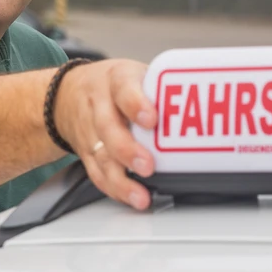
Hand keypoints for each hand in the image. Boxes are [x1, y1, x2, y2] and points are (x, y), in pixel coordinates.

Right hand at [51, 59, 156, 210]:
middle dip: (128, 150)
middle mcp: (100, 105)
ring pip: (101, 156)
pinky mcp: (86, 153)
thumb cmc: (114, 84)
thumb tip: (203, 106)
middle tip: (147, 166)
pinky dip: (114, 189)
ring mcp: (90, 131)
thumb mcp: (136, 73)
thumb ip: (161, 89)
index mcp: (116, 80)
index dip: (137, 104)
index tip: (152, 119)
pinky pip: (97, 173)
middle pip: (108, 128)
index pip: (124, 89)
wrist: (68, 93)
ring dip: (121, 180)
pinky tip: (129, 198)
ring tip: (140, 196)